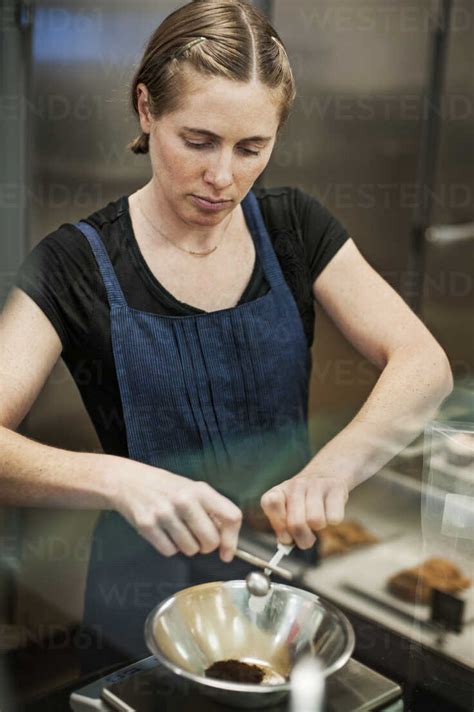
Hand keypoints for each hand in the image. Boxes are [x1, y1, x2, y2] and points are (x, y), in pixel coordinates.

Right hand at [109, 457, 241, 561]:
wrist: (129, 481)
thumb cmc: (166, 487)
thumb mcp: (192, 489)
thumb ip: (210, 509)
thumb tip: (226, 540)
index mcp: (201, 490)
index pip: (231, 516)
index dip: (232, 539)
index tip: (227, 552)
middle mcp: (184, 500)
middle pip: (211, 541)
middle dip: (206, 546)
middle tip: (197, 537)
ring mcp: (164, 513)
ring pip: (190, 550)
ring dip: (187, 546)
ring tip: (177, 530)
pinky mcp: (147, 525)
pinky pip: (170, 551)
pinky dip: (169, 547)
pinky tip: (164, 533)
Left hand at [260, 472, 348, 548]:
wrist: (326, 474)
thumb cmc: (303, 501)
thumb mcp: (287, 511)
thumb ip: (282, 528)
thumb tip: (286, 542)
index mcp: (278, 492)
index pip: (270, 504)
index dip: (279, 525)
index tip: (286, 534)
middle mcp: (295, 485)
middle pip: (296, 523)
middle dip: (302, 538)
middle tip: (306, 537)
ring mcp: (316, 484)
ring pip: (316, 521)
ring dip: (318, 528)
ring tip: (318, 520)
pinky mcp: (336, 487)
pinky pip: (334, 518)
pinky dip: (332, 521)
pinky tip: (329, 512)